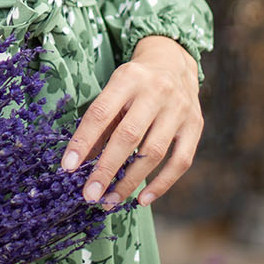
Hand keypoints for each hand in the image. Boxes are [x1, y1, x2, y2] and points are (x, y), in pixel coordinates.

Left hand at [60, 36, 202, 207]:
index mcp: (128, 78)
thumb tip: (81, 161)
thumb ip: (101, 123)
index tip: (68, 167)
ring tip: (110, 200)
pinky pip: (180, 161)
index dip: (83, 141)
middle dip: (106, 169)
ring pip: (154, 152)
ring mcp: (179, 109)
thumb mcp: (114, 90)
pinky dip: (161, 184)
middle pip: (128, 136)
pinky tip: (143, 199)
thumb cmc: (136, 83)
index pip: (101, 113)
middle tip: (90, 194)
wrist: (174, 63)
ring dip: (130, 181)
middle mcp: (156, 92)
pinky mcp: (195, 126)